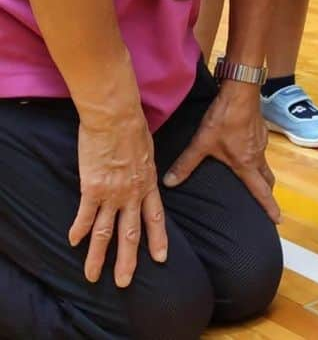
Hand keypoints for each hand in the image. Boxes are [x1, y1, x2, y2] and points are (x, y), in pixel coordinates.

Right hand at [69, 98, 167, 287]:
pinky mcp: (92, 188)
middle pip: (130, 233)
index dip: (158, 238)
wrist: (117, 117)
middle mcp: (132, 193)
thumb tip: (141, 175)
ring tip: (92, 275)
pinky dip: (78, 230)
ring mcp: (112, 193)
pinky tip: (73, 242)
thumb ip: (144, 170)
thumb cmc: (133, 127)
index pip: (155, 217)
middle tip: (124, 282)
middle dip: (127, 260)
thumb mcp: (148, 151)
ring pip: (104, 232)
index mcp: (148, 183)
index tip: (161, 257)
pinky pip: (85, 215)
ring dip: (98, 256)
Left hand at [162, 80, 278, 222]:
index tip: (278, 220)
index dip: (269, 206)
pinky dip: (255, 156)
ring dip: (260, 172)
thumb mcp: (202, 143)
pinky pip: (259, 148)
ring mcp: (261, 140)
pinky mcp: (260, 128)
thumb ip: (186, 164)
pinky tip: (244, 150)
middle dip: (266, 191)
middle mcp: (258, 155)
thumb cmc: (224, 118)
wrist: (241, 90)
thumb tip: (169, 183)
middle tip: (265, 202)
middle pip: (267, 178)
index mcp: (246, 164)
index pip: (260, 191)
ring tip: (250, 177)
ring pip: (263, 162)